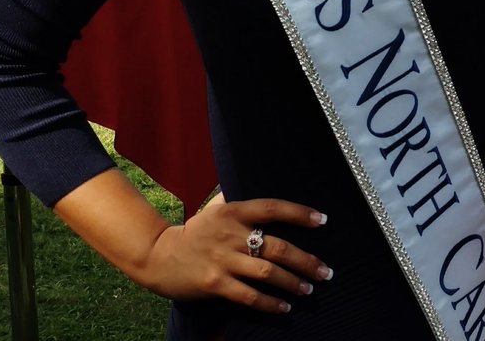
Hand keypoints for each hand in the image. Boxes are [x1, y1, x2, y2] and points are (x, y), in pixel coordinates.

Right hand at [143, 197, 332, 313]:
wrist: (158, 256)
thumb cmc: (194, 231)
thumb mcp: (214, 208)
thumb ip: (236, 196)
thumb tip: (257, 176)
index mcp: (233, 212)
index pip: (272, 208)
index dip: (299, 213)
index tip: (322, 220)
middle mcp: (230, 234)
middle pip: (277, 246)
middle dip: (306, 260)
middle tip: (326, 271)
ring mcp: (222, 260)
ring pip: (267, 272)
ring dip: (293, 282)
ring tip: (309, 290)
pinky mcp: (214, 284)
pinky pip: (249, 296)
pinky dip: (270, 303)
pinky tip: (284, 307)